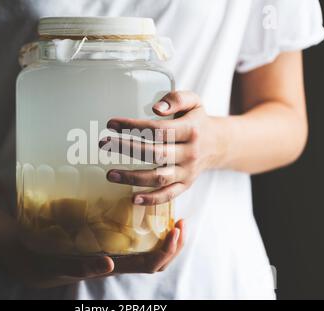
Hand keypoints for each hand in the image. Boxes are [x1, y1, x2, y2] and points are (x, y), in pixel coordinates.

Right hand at [0, 219, 184, 287]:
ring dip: (163, 235)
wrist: (32, 261)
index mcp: (113, 266)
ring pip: (148, 249)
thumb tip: (108, 264)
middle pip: (156, 258)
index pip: (150, 264)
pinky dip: (146, 227)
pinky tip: (147, 212)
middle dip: (173, 243)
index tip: (176, 230)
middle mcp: (118, 260)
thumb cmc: (48, 264)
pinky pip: (133, 238)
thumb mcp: (62, 265)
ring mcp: (114, 251)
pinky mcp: (105, 242)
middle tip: (181, 221)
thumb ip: (83, 266)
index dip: (167, 251)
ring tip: (172, 217)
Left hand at [102, 91, 226, 204]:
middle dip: (127, 149)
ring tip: (110, 174)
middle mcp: (190, 152)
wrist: (219, 144)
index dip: (133, 126)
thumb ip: (176, 99)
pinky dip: (151, 199)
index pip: (158, 129)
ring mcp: (188, 172)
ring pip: (159, 177)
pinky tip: (133, 198)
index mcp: (191, 130)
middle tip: (104, 144)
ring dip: (133, 177)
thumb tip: (155, 108)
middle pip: (155, 153)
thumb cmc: (197, 121)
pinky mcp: (185, 185)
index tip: (111, 124)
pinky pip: (168, 195)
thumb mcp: (193, 102)